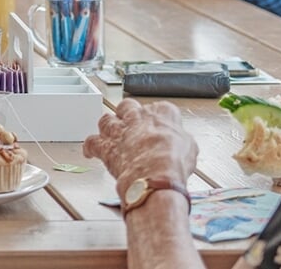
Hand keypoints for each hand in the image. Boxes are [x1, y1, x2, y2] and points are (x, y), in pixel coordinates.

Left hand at [82, 100, 197, 197]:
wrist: (155, 174)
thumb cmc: (174, 161)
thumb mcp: (189, 147)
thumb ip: (182, 140)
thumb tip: (180, 144)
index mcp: (162, 113)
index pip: (161, 108)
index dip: (159, 119)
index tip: (160, 127)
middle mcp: (138, 116)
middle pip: (128, 106)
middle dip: (128, 114)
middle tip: (131, 125)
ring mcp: (120, 129)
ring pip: (106, 119)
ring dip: (108, 127)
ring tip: (111, 135)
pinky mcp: (106, 146)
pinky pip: (92, 142)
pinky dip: (90, 147)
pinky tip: (91, 152)